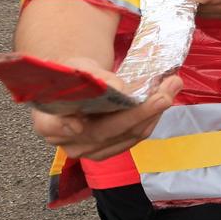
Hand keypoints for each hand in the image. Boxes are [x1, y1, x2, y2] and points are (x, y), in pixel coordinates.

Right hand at [30, 58, 181, 161]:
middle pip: (106, 131)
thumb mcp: (75, 69)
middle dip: (141, 110)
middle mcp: (69, 143)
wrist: (77, 89)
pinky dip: (152, 117)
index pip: (56, 126)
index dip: (69, 126)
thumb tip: (115, 88)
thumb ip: (91, 77)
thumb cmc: (73, 76)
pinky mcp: (111, 150)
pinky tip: (165, 97)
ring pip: (127, 135)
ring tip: (173, 85)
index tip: (79, 123)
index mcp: (48, 123)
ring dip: (154, 112)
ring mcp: (91, 150)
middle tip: (166, 90)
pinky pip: (135, 136)